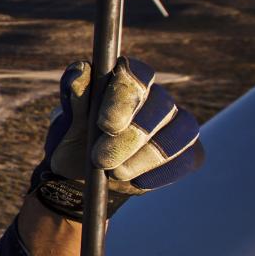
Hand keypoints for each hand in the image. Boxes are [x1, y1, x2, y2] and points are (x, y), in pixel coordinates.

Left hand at [30, 57, 205, 220]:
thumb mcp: (66, 120)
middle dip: (131, 136)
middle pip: (161, 106)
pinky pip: (187, 159)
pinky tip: (137, 182)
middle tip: (101, 158)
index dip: (125, 97)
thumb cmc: (77, 139)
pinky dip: (162, 173)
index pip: (140, 75)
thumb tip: (80, 72)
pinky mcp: (188, 152)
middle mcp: (158, 98)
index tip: (105, 124)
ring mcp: (176, 124)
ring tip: (115, 172)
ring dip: (146, 156)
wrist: (85, 174)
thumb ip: (73, 95)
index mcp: (129, 80)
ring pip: (180, 132)